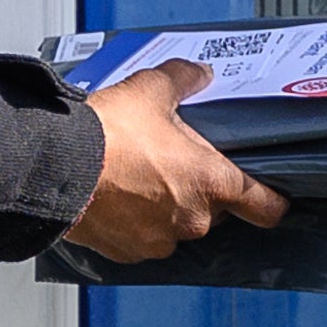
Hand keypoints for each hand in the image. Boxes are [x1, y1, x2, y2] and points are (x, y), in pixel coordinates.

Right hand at [59, 60, 288, 261]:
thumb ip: (182, 80)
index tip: (270, 192)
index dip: (272, 199)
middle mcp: (193, 220)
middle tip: (176, 161)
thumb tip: (198, 74)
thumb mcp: (150, 90)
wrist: (55, 166)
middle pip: (216, 209)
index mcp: (212, 184)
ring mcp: (159, 241)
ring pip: (177, 224)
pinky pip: (142, 237)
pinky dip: (135, 220)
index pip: (266, 207)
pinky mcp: (126, 252)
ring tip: (139, 175)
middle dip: (201, 187)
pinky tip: (117, 194)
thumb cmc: (107, 134)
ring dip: (166, 205)